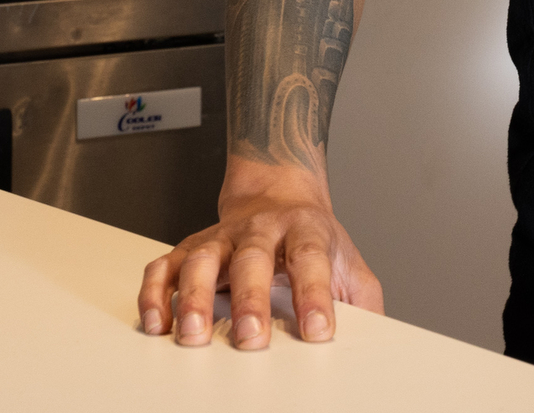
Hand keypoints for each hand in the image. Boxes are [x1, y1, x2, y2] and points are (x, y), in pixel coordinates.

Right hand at [138, 170, 384, 349]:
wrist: (278, 192)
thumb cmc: (313, 239)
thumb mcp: (349, 263)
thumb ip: (364, 300)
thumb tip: (378, 339)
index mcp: (305, 231)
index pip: (312, 260)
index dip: (316, 295)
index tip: (318, 332)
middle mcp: (260, 230)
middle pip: (253, 259)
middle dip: (250, 301)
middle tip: (250, 339)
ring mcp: (222, 238)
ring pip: (202, 260)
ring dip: (193, 297)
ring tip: (192, 335)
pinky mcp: (190, 248)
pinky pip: (165, 267)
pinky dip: (155, 293)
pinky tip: (157, 322)